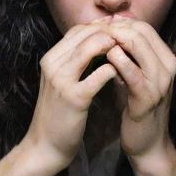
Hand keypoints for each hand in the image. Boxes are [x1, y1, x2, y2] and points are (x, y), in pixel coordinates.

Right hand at [22, 19, 119, 172]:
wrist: (45, 146)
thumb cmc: (58, 114)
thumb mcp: (61, 83)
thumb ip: (74, 64)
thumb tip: (98, 46)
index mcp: (50, 59)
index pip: (77, 31)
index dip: (101, 29)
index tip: (120, 36)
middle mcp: (53, 65)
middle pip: (84, 34)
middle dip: (110, 34)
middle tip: (130, 42)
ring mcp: (62, 80)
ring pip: (90, 48)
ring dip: (113, 47)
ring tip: (129, 54)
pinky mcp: (74, 98)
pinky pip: (99, 75)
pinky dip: (114, 70)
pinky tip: (124, 75)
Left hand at [103, 17, 175, 162]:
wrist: (146, 142)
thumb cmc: (136, 107)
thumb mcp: (134, 76)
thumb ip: (128, 56)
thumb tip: (108, 32)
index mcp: (166, 59)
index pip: (144, 28)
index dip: (119, 23)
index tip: (99, 27)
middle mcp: (167, 67)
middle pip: (141, 32)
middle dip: (114, 29)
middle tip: (93, 34)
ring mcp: (160, 82)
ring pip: (138, 46)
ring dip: (112, 41)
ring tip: (94, 45)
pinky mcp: (147, 98)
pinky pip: (132, 72)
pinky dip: (116, 62)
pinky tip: (102, 61)